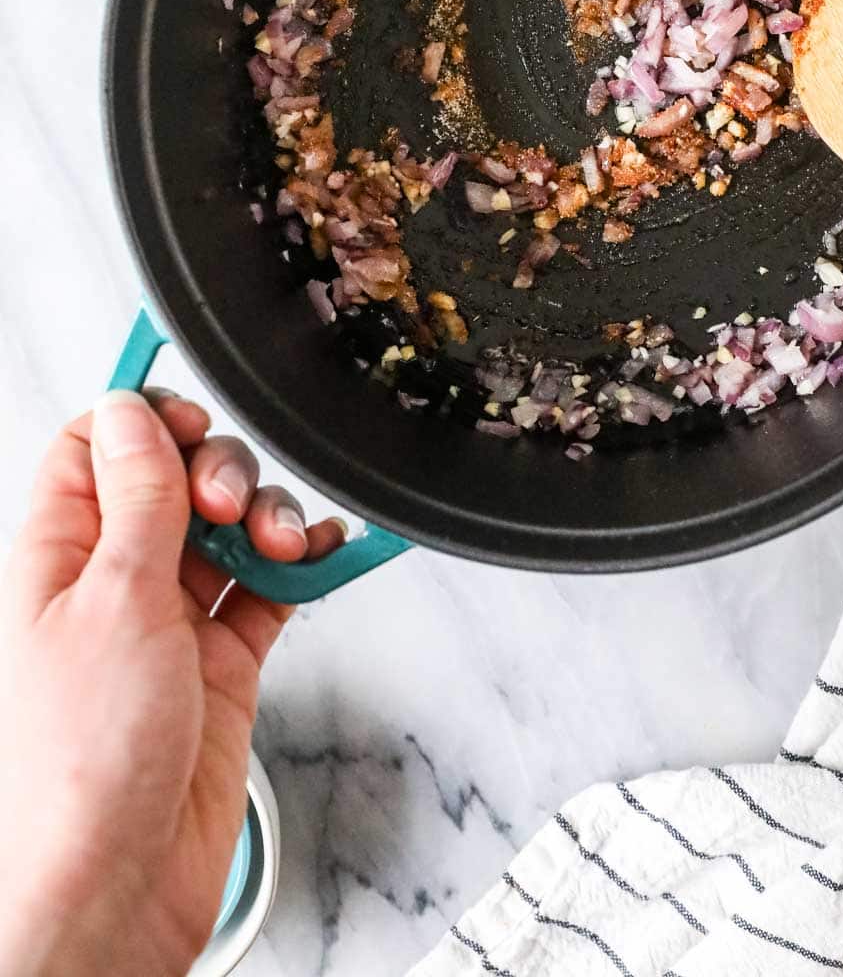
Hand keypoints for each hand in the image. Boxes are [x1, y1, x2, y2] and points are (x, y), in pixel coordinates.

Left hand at [0, 389, 344, 976]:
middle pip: (174, 483)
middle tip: (232, 505)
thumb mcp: (110, 601)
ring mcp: (167, 628)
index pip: (97, 449)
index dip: (148, 422)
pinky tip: (322, 553)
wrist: (112, 894)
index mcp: (57, 558)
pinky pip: (268, 592)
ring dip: (268, 519)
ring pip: (228, 533)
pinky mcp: (219, 670)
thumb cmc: (76, 769)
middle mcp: (110, 586)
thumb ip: (137, 500)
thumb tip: (133, 411)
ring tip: (282, 542)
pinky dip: (302, 566)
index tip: (194, 422)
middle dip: (220, 473)